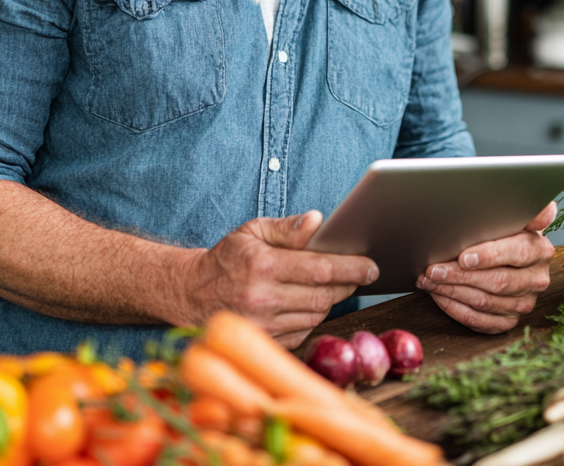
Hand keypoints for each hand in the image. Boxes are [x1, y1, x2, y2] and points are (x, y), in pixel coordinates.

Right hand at [178, 211, 377, 348]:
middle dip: (348, 284)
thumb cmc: (227, 258)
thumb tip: (318, 221)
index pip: (320, 269)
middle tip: (361, 273)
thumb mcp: (252, 231)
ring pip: (316, 316)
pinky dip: (314, 318)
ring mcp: (264, 326)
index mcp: (263, 267)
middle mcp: (263, 300)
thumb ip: (287, 228)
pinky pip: (303, 332)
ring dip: (332, 301)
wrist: (191, 294)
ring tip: (337, 285)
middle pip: (324, 296)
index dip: (352, 268)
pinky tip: (312, 303)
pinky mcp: (265, 343)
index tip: (372, 266)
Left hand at [417, 202, 556, 333]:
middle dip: (460, 276)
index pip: (517, 253)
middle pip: (497, 282)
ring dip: (452, 292)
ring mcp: (524, 303)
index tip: (463, 257)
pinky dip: (456, 309)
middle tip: (433, 269)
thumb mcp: (516, 213)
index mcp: (540, 250)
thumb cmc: (506, 229)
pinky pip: (481, 322)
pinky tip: (439, 296)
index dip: (489, 256)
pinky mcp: (509, 320)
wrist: (510, 250)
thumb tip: (546, 209)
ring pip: (485, 303)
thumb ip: (529, 210)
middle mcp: (536, 279)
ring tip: (428, 280)